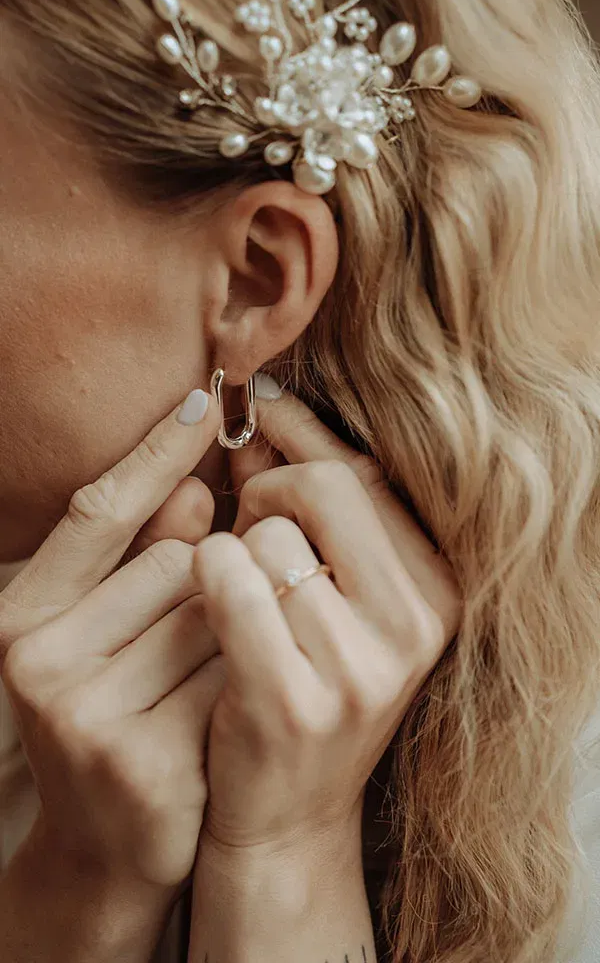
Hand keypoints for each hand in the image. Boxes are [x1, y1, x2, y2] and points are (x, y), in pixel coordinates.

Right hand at [0, 389, 224, 896]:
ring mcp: (85, 716)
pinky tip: (219, 726)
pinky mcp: (144, 761)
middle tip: (188, 646)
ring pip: (213, 616)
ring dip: (230, 636)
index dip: (154, 452)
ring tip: (196, 688)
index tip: (204, 396)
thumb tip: (197, 489)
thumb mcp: (110, 635)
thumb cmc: (116, 716)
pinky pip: (235, 676)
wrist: (105, 849)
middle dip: (207, 587)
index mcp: (20, 616)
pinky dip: (245, 685)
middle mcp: (36, 660)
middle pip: (174, 564)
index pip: (97, 512)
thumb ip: (146, 560)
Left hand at [193, 392, 461, 854]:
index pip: (367, 473)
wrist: (286, 817)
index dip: (304, 434)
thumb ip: (310, 507)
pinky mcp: (297, 702)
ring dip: (232, 550)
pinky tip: (207, 605)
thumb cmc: (303, 684)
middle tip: (244, 520)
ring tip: (235, 593)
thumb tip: (265, 413)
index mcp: (437, 590)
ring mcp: (361, 668)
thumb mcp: (334, 597)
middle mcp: (415, 625)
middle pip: (326, 488)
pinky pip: (230, 583)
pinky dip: (206, 577)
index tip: (262, 407)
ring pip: (268, 537)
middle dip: (266, 490)